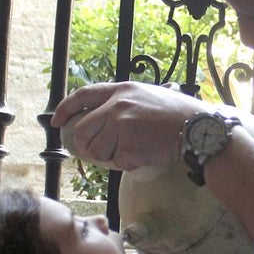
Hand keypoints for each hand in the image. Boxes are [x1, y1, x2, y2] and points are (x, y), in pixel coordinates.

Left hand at [52, 81, 201, 170]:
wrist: (196, 128)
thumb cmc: (175, 115)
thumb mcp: (145, 96)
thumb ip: (119, 104)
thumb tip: (96, 122)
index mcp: (120, 90)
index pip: (82, 96)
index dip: (65, 109)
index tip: (57, 121)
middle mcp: (117, 105)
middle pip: (82, 132)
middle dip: (88, 147)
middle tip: (105, 151)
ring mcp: (121, 124)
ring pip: (96, 151)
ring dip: (111, 157)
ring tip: (133, 149)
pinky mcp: (128, 144)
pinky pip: (116, 162)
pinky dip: (128, 163)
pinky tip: (145, 153)